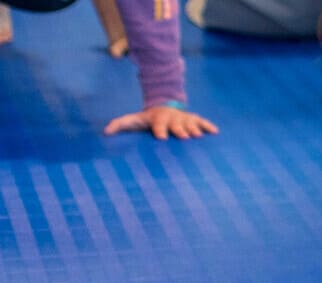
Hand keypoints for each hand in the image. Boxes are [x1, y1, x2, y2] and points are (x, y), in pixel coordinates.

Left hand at [104, 106, 218, 139]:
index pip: (159, 124)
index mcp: (158, 118)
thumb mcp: (133, 119)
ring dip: (195, 129)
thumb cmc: (148, 119)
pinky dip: (208, 126)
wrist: (164, 106)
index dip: (160, 130)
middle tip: (184, 137)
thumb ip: (120, 124)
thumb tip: (105, 132)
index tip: (162, 137)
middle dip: (180, 130)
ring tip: (198, 136)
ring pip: (190, 123)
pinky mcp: (194, 119)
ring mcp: (184, 118)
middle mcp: (172, 117)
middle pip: (177, 124)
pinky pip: (202, 122)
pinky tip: (215, 132)